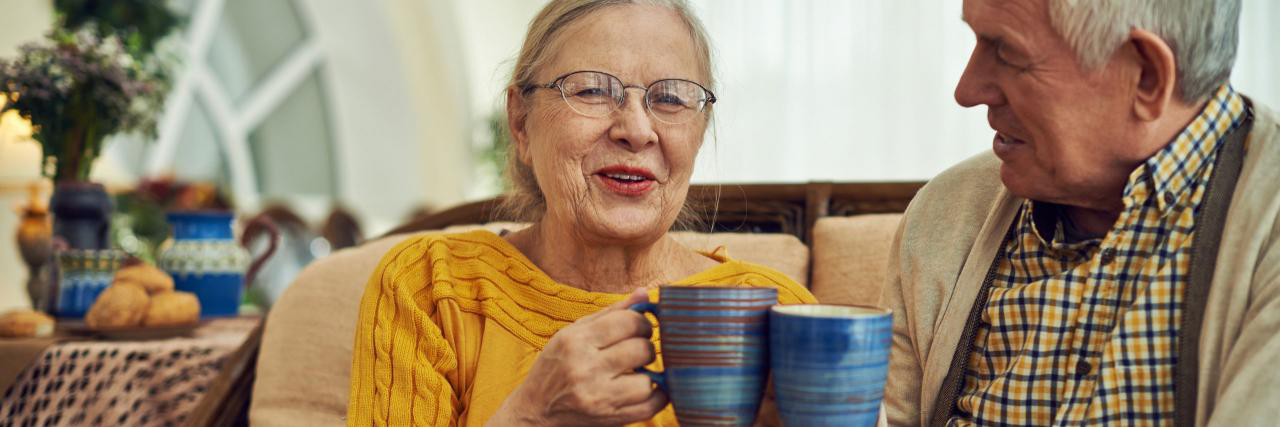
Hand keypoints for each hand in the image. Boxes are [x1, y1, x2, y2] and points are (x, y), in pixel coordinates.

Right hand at [489, 288, 667, 426]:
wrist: (536, 412)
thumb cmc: (556, 367)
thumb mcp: (573, 333)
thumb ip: (610, 313)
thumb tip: (645, 293)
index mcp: (575, 342)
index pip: (628, 322)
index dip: (643, 322)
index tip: (640, 328)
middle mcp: (585, 369)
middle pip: (641, 350)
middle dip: (647, 347)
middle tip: (640, 350)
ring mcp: (598, 397)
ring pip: (648, 380)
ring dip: (650, 374)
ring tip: (639, 371)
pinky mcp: (609, 419)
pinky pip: (651, 406)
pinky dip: (658, 396)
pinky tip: (646, 388)